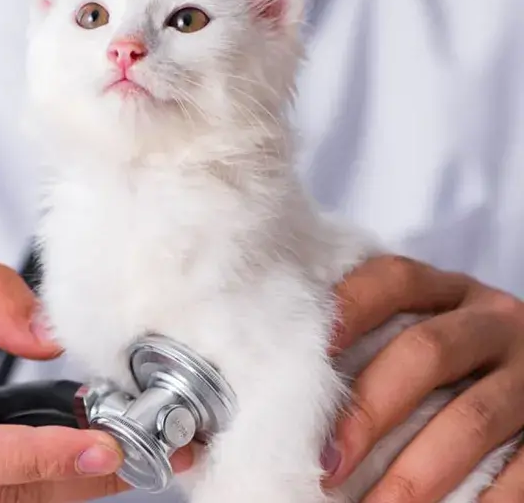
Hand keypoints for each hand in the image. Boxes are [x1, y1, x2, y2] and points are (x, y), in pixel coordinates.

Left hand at [322, 255, 523, 501]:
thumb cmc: (444, 372)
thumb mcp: (412, 340)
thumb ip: (357, 353)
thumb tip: (263, 413)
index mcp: (446, 293)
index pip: (392, 280)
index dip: (348, 308)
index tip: (307, 353)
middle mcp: (492, 324)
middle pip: (425, 352)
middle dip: (369, 411)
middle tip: (327, 462)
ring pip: (471, 418)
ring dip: (416, 474)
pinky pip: (523, 470)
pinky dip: (483, 502)